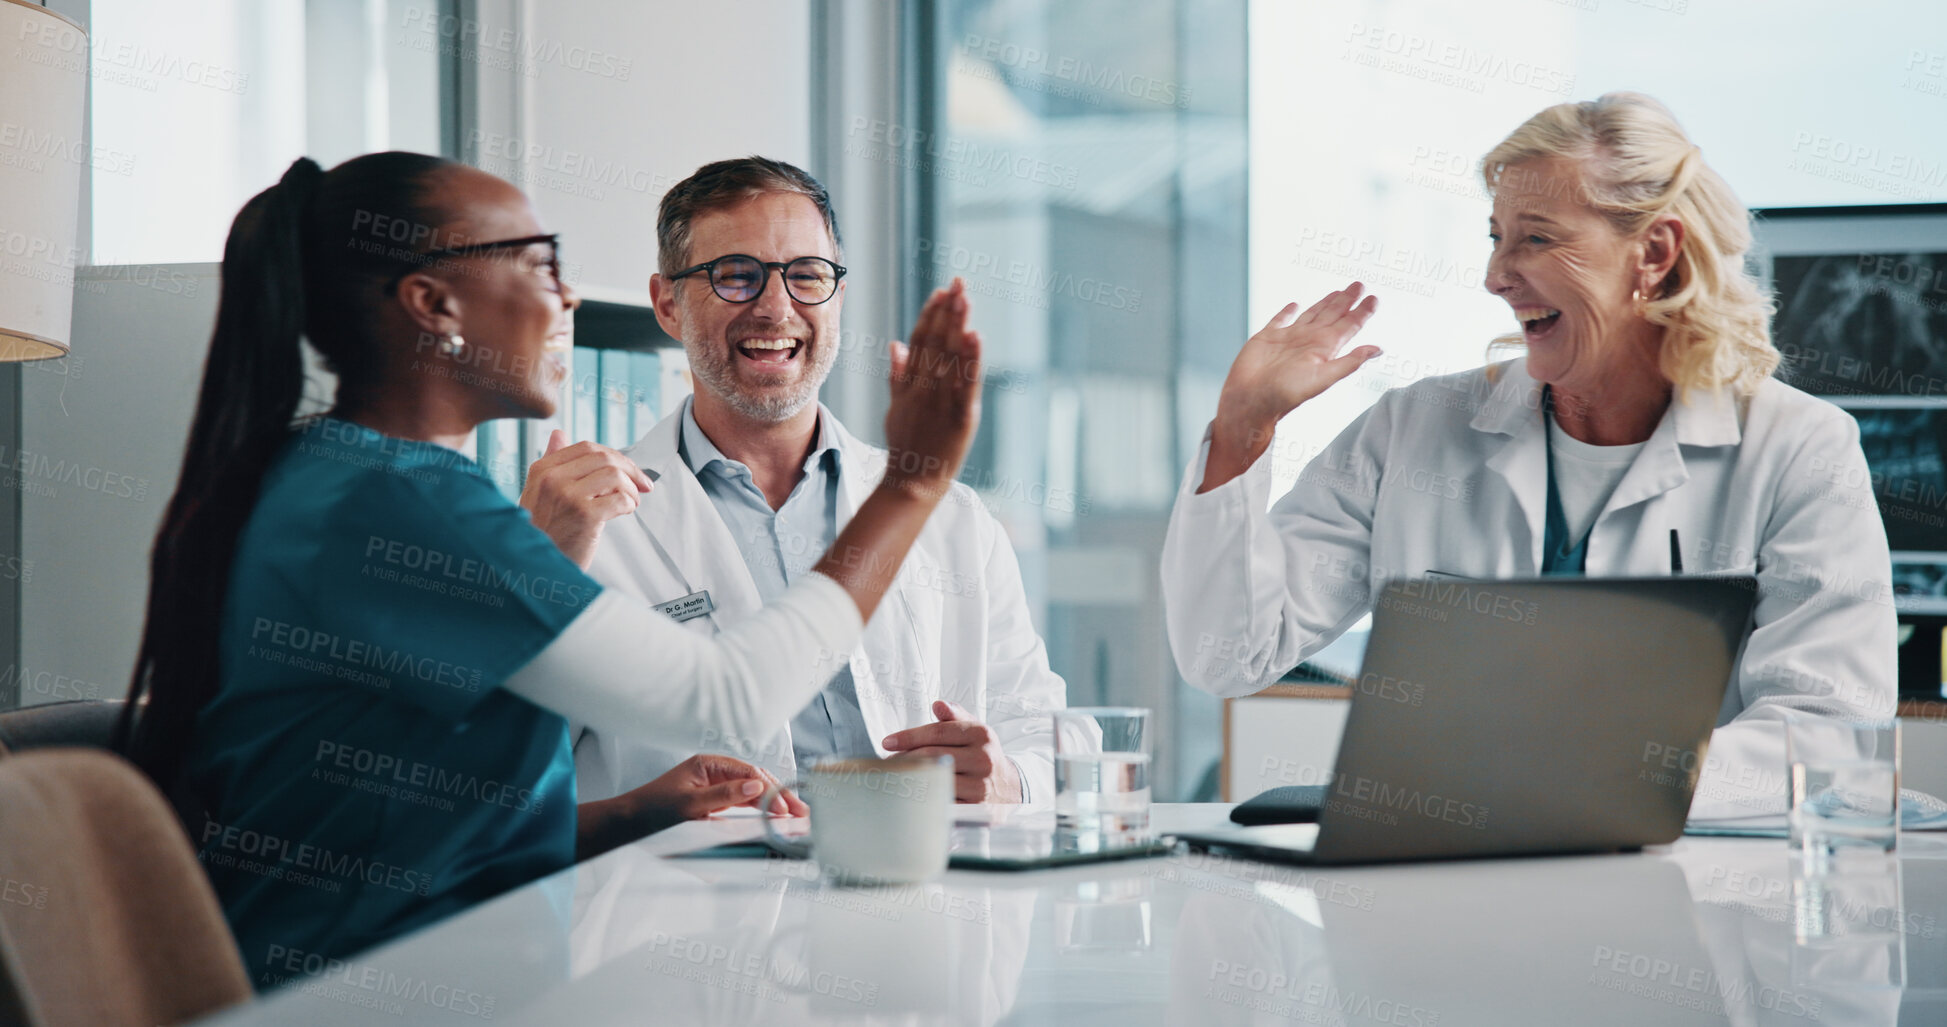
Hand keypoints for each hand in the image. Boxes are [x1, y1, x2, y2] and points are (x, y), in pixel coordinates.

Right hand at [520, 429, 653, 567]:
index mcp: (542, 469)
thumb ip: (552, 463)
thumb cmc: (542, 532)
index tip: (628, 468)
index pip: (585, 447)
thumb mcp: (538, 492)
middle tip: (643, 484)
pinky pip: (619, 499)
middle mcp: (552, 479)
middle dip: (630, 469)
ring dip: (631, 488)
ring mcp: (567, 496)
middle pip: (603, 458)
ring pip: (614, 476)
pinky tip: (625, 511)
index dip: (613, 455)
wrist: (535, 568)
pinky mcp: (584, 516)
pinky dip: (629, 504)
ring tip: (632, 501)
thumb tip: (560, 433)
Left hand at [629, 754, 806, 826]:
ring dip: (772, 803)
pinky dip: (758, 809)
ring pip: (751, 791)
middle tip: (801, 812)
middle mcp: (714, 772)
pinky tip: (772, 816)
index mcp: (709, 764)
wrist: (629, 823)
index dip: (771, 789)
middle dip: (779, 794)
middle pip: (755, 780)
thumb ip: (725, 795)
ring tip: (794, 816)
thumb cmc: (653, 810)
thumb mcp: (690, 804)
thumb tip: (758, 784)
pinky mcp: (712, 802)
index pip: (749, 772)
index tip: (786, 807)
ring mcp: (714, 787)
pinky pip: (741, 802)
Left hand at [880, 700, 1022, 802]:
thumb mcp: (975, 731)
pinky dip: (924, 797)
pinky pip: (942, 802)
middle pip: (933, 755)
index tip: (887, 742)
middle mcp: (983, 759)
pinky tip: (912, 794)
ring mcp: (980, 786)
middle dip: (905, 758)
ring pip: (935, 779)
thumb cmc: (983, 756)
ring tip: (896, 776)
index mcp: (981, 735)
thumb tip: (938, 705)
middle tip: (888, 762)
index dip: (909, 736)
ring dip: (910, 778)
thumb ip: (955, 716)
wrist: (1011, 789)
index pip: (938, 732)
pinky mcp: (976, 809)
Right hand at [881, 279, 982, 501]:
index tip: (941, 292)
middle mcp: (925, 387)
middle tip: (958, 284)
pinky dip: (971, 361)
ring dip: (958, 326)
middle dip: (948, 311)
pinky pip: (967, 384)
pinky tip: (975, 337)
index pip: (920, 340)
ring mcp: (941, 401)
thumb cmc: (906, 444)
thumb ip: (897, 373)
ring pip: (950, 358)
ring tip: (966, 300)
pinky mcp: (960, 417)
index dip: (931, 315)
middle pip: (936, 342)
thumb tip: (895, 343)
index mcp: (911, 383)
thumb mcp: (896, 406)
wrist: (912, 482)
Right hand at [1201, 283, 1380, 491]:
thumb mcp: (1324, 377)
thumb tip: (1378, 350)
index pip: (1349, 325)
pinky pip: (1279, 320)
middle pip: (1333, 315)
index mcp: (1324, 348)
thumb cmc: (1285, 394)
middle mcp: (1309, 341)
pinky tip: (1293, 305)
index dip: (1362, 312)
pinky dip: (1287, 312)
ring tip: (1337, 292)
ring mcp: (1288, 338)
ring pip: (1311, 314)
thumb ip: (1350, 362)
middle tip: (1359, 285)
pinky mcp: (1267, 337)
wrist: (1251, 399)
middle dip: (1346, 300)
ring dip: (1324, 303)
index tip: (1374, 298)